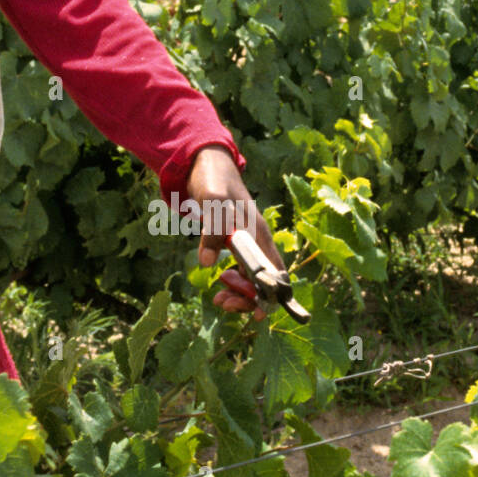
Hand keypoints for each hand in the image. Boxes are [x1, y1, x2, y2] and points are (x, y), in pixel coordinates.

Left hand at [187, 145, 283, 321]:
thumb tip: (208, 265)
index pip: (275, 272)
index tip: (257, 313)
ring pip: (251, 277)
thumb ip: (212, 231)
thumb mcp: (211, 202)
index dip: (271, 295)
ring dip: (239, 293)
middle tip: (222, 302)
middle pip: (264, 280)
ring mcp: (244, 241)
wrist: (202, 162)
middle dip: (248, 298)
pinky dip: (231, 281)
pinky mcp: (232, 240)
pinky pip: (239, 268)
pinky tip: (218, 283)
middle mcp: (256, 240)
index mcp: (258, 233)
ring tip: (218, 298)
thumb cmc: (212, 179)